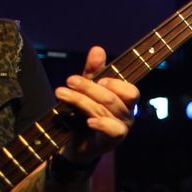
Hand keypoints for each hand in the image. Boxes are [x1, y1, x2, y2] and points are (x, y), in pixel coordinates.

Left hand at [55, 46, 139, 162]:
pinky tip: (88, 121)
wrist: (76, 142)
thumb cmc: (85, 113)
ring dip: (81, 100)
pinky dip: (101, 124)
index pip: (131, 90)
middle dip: (89, 87)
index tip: (96, 79)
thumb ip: (93, 71)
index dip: (115, 84)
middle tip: (69, 80)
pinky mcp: (111, 142)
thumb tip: (97, 49)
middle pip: (113, 98)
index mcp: (125, 101)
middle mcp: (127, 115)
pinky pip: (113, 130)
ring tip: (61, 93)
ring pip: (104, 110)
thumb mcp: (87, 89)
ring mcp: (121, 129)